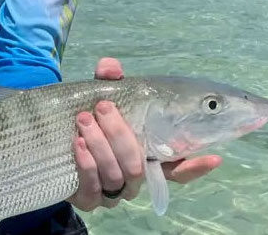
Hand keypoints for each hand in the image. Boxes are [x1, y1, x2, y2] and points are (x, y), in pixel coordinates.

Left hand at [68, 58, 220, 211]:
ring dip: (99, 145)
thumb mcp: (99, 96)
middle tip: (101, 108)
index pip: (177, 170)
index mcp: (144, 157)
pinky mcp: (89, 199)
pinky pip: (93, 189)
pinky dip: (86, 165)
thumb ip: (108, 81)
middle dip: (119, 135)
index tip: (212, 156)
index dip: (194, 167)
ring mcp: (112, 191)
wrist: (55, 136)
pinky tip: (78, 144)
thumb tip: (111, 68)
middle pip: (137, 166)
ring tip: (83, 120)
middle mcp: (132, 178)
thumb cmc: (88, 117)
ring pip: (116, 175)